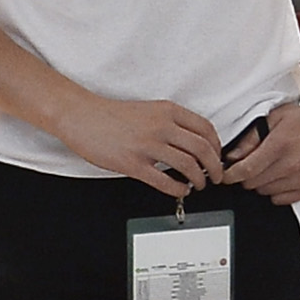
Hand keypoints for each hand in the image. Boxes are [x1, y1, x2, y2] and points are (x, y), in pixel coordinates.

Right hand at [53, 93, 231, 198]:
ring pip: (188, 165)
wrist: (82, 116)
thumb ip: (170, 122)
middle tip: (216, 176)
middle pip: (202, 149)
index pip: (205, 129)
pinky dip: (178, 188)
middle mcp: (161, 126)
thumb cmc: (111, 114)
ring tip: (199, 184)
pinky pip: (164, 181)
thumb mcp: (148, 109)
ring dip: (199, 179)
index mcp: (167, 111)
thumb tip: (191, 142)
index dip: (217, 146)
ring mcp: (147, 145)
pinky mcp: (133, 163)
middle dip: (215, 166)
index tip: (218, 156)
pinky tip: (180, 190)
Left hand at [222, 102, 299, 206]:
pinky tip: (281, 176)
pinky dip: (276, 191)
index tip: (225, 176)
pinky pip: (281, 199)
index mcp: (280, 145)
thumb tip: (232, 156)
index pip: (246, 170)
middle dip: (248, 175)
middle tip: (253, 163)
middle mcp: (291, 165)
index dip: (231, 175)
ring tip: (271, 166)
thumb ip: (250, 139)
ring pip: (265, 192)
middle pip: (253, 183)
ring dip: (262, 183)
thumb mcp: (273, 119)